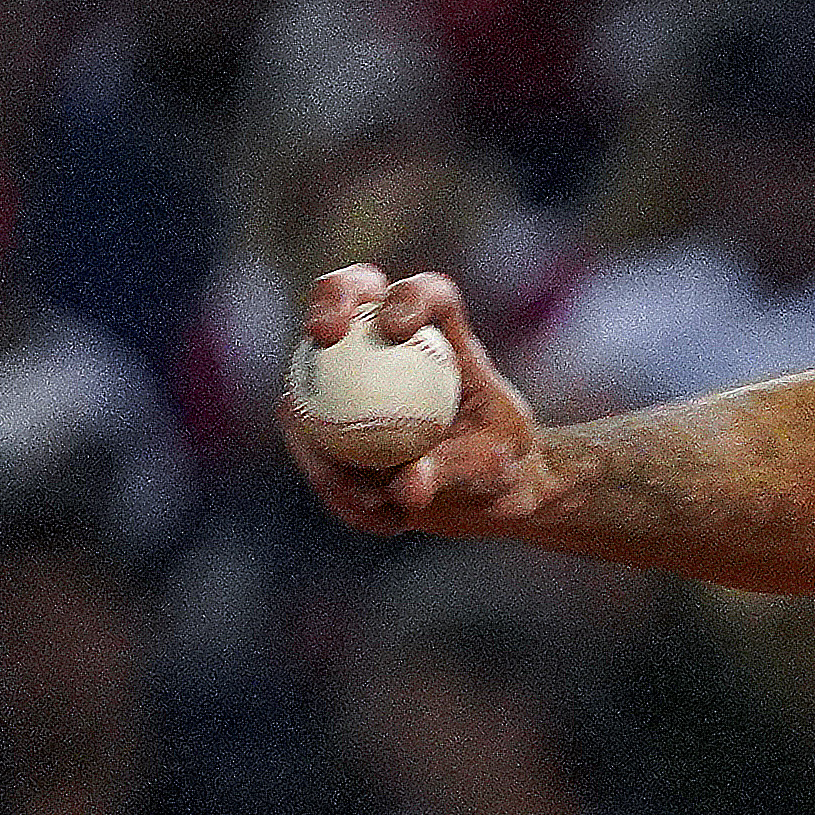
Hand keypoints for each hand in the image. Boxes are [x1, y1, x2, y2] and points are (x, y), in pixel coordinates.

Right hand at [286, 265, 557, 536]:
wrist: (489, 494)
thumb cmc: (502, 464)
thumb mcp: (493, 470)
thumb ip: (453, 470)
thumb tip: (404, 486)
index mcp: (445, 336)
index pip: (428, 296)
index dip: (407, 296)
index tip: (394, 329)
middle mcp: (388, 341)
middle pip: (352, 293)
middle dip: (331, 298)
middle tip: (321, 335)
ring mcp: (351, 373)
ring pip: (312, 375)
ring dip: (324, 432)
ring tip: (375, 500)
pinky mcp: (327, 415)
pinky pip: (312, 444)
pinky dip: (339, 486)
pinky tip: (383, 521)